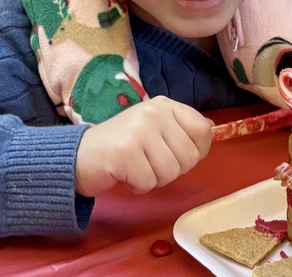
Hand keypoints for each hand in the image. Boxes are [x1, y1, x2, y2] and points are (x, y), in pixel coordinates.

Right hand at [74, 96, 213, 195]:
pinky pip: (149, 182)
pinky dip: (139, 186)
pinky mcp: (125, 153)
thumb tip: (211, 129)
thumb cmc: (122, 145)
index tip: (177, 155)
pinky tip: (125, 174)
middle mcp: (154, 112)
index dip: (197, 150)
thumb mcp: (154, 128)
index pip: (203, 129)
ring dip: (155, 179)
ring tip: (137, 168)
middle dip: (173, 170)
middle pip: (190, 156)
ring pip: (171, 172)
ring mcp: (139, 130)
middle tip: (151, 164)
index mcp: (164, 105)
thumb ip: (181, 128)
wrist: (79, 155)